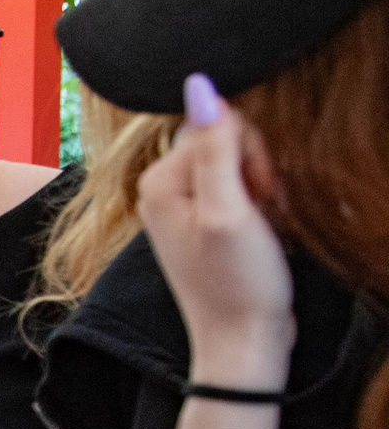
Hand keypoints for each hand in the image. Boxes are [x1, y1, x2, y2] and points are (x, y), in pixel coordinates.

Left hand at [138, 75, 295, 389]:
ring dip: (266, 189)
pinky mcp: (207, 223)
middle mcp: (164, 189)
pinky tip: (265, 232)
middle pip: (228, 141)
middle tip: (265, 212)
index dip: (253, 154)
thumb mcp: (231, 211)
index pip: (218, 124)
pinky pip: (243, 189)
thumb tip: (200, 85)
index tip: (259, 195)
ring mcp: (184, 207)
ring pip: (241, 164)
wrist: (243, 343)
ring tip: (267, 225)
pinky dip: (262, 206)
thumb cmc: (239, 284)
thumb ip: (215, 148)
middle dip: (260, 170)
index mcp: (161, 180)